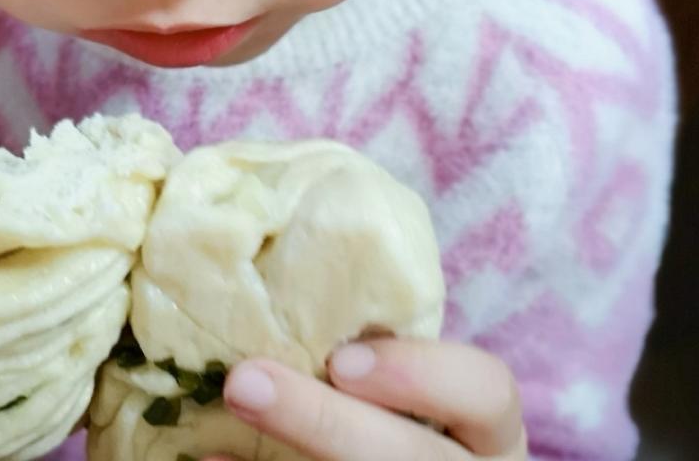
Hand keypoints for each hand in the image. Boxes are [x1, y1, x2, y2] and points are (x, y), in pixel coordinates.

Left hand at [207, 337, 526, 459]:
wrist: (377, 449)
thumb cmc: (395, 402)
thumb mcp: (405, 375)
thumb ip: (368, 341)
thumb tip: (268, 258)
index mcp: (484, 426)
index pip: (488, 391)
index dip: (420, 375)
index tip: (341, 359)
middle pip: (416, 457)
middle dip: (327, 424)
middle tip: (246, 382)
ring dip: (287, 455)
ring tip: (217, 427)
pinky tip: (210, 457)